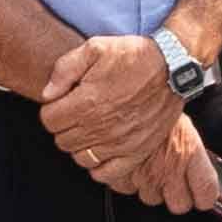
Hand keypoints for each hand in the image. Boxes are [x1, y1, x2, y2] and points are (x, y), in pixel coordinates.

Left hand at [45, 40, 221, 219]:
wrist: (174, 66)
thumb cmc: (134, 55)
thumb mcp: (95, 48)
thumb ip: (64, 69)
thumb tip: (47, 94)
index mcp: (86, 102)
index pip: (48, 120)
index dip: (52, 109)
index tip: (64, 101)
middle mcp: (101, 126)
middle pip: (62, 140)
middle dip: (64, 127)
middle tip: (77, 113)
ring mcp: (120, 142)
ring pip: (80, 157)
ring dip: (80, 145)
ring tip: (90, 129)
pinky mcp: (137, 150)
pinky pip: (107, 173)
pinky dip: (99, 166)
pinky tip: (102, 150)